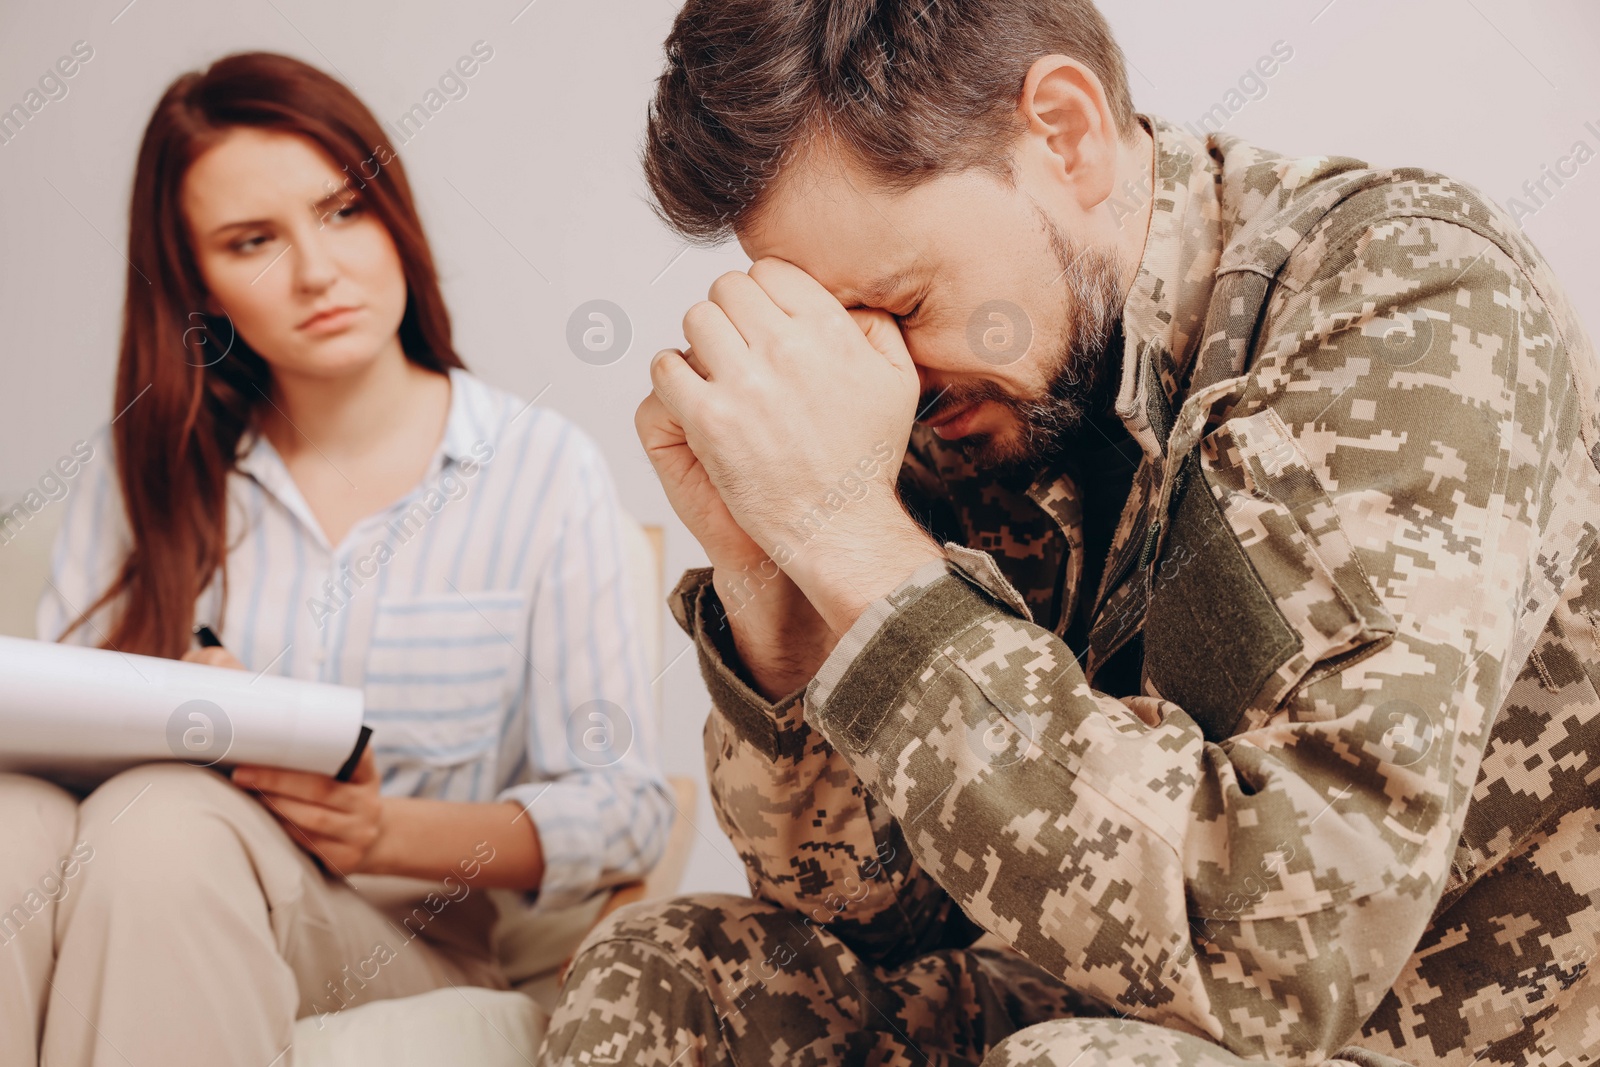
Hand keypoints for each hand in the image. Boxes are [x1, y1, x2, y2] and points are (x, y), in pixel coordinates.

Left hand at [181, 647, 385, 873]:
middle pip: (320, 791)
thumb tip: (216, 661)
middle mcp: (366, 800)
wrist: (367, 833)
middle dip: (277, 783)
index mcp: (364, 766)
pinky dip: (280, 836)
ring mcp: (357, 833)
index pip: (347, 754)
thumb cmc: (328, 782)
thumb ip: (293, 722)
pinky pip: (307, 849)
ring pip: (310, 822)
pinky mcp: (345, 861)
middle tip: (239, 773)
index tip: (270, 748)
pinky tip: (257, 827)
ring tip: (241, 795)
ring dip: (273, 808)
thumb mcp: (329, 755)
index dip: (306, 755)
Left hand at [648, 258, 920, 569]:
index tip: (763, 321)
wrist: (839, 526)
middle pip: (727, 289)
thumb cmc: (866, 460)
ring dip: (701, 340)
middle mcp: (786, 348)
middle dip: (729, 313)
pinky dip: (672, 375)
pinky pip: (667, 368)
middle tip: (736, 346)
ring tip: (714, 369)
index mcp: (829, 330)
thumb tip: (848, 299)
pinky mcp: (710, 420)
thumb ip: (878, 328)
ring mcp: (744, 383)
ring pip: (695, 319)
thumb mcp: (897, 383)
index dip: (763, 293)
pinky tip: (690, 393)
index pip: (770, 271)